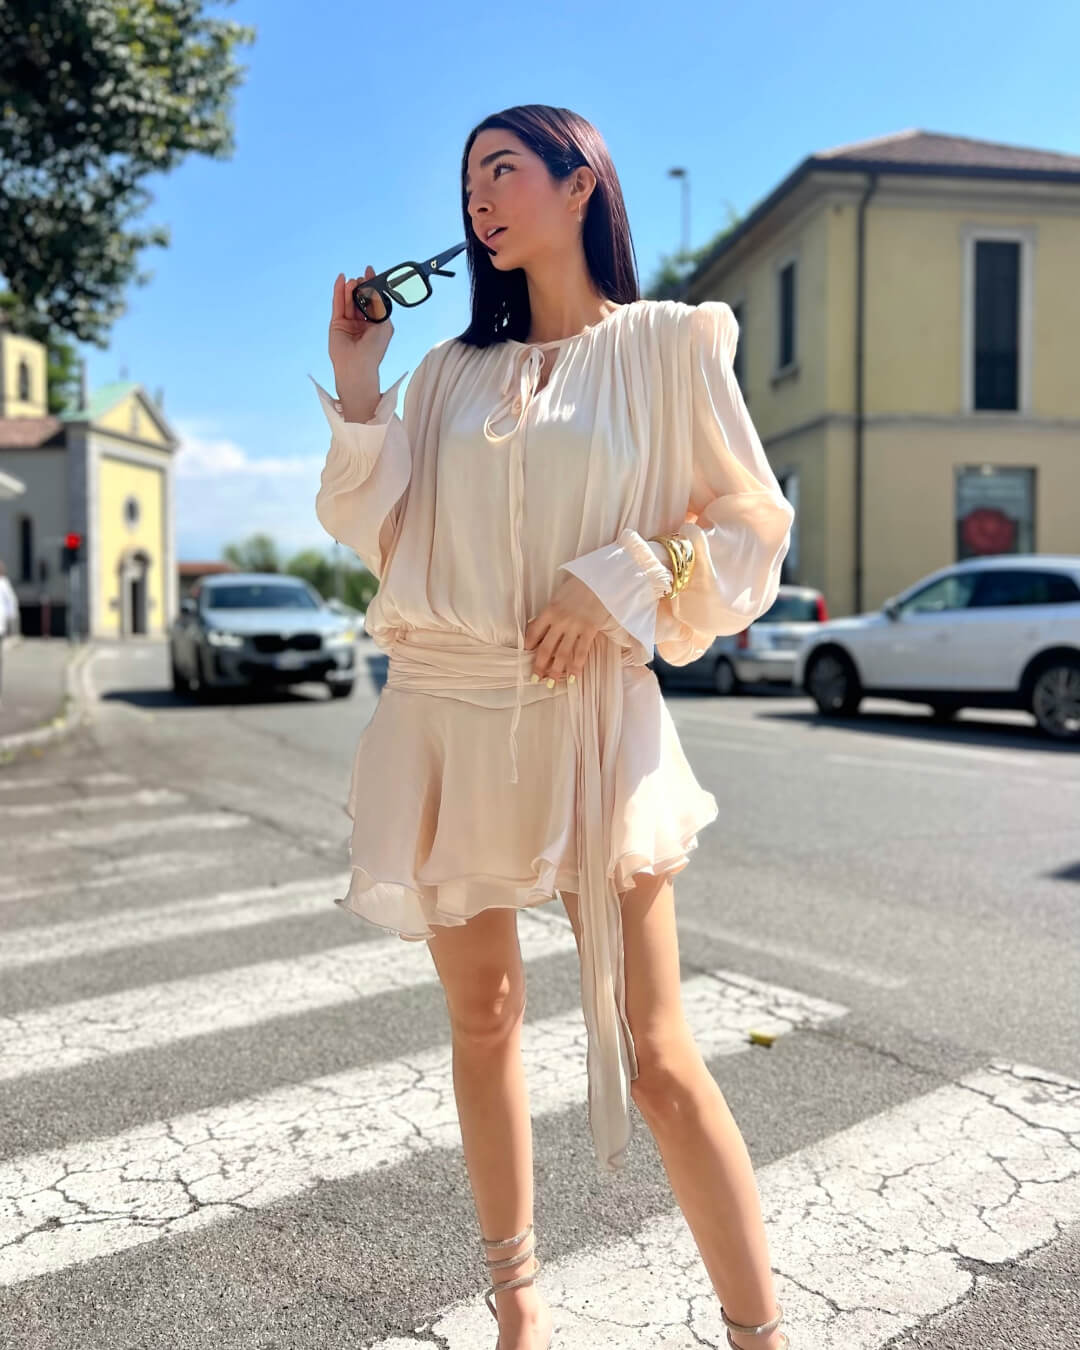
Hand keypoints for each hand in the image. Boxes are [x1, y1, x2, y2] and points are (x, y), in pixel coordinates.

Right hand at [328, 267, 394, 395]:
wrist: (358, 366)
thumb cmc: (374, 350)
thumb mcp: (384, 325)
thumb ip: (380, 307)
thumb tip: (375, 291)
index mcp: (376, 324)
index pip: (373, 300)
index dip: (372, 286)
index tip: (371, 271)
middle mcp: (362, 322)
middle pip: (360, 298)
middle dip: (361, 287)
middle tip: (362, 278)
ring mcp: (349, 322)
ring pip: (348, 300)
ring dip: (350, 289)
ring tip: (353, 281)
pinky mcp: (337, 323)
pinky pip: (338, 304)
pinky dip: (339, 291)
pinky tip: (341, 280)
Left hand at [524, 572, 612, 682]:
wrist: (601, 579)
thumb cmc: (580, 586)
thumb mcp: (559, 596)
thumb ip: (551, 612)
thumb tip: (542, 627)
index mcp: (549, 610)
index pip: (533, 632)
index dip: (528, 646)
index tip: (525, 655)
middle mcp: (559, 621)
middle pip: (545, 648)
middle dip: (539, 666)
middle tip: (535, 679)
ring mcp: (574, 626)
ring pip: (562, 654)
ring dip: (556, 671)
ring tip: (552, 683)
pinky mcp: (589, 630)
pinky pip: (581, 652)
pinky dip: (576, 667)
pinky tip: (573, 677)